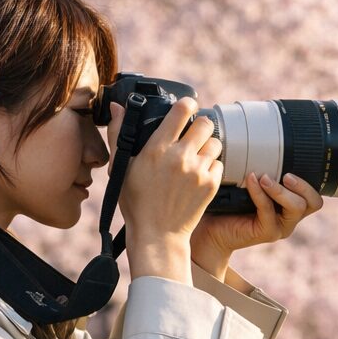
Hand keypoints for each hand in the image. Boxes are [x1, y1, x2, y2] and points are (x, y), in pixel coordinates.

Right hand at [118, 98, 223, 244]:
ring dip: (207, 146)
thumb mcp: (122, 167)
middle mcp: (181, 157)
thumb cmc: (136, 201)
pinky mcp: (211, 185)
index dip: (187, 104)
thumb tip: (118, 107)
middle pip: (206, 123)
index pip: (182, 111)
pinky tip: (199, 174)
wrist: (158, 234)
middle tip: (194, 133)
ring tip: (196, 155)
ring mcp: (198, 171)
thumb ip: (120, 134)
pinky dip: (212, 166)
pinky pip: (219, 164)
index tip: (187, 106)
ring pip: (215, 143)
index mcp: (157, 148)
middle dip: (201, 125)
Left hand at [190, 170, 324, 270]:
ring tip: (265, 178)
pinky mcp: (267, 233)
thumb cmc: (228, 202)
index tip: (296, 162)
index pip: (315, 195)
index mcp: (291, 204)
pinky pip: (269, 210)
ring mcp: (280, 227)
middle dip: (303, 186)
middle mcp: (290, 217)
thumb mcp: (250, 182)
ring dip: (281, 190)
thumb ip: (263, 169)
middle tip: (286, 175)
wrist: (211, 227)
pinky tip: (250, 180)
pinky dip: (260, 193)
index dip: (311, 181)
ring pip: (296, 208)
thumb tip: (263, 136)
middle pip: (314, 202)